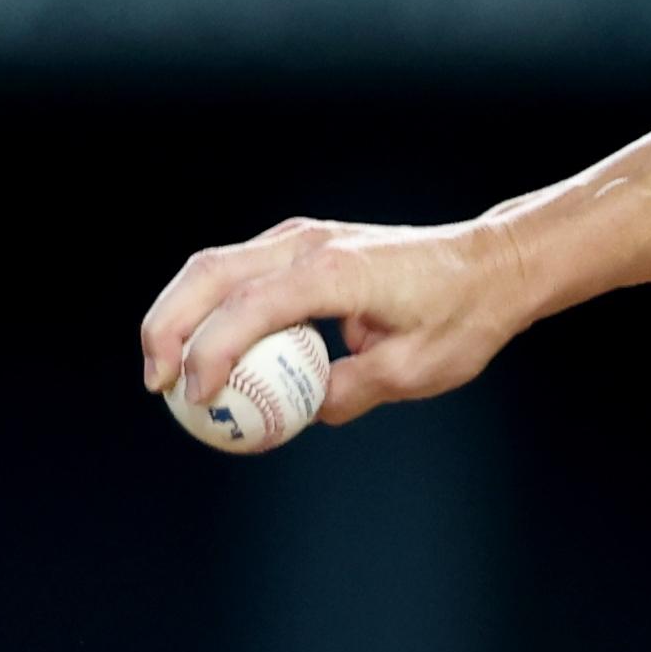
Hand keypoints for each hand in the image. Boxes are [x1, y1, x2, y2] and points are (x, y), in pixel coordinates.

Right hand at [139, 213, 535, 425]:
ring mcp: (302, 238)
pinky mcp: (303, 245)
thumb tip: (303, 413)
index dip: (211, 352)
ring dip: (181, 314)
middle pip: (209, 275)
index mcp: (334, 272)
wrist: (494, 264)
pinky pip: (241, 272)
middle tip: (156, 383)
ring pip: (215, 267)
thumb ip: (350, 392)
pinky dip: (212, 306)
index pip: (249, 308)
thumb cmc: (464, 315)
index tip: (197, 396)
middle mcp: (308, 244)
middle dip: (169, 328)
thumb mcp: (415, 371)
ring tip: (167, 370)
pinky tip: (206, 349)